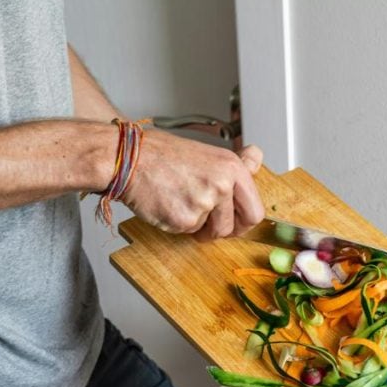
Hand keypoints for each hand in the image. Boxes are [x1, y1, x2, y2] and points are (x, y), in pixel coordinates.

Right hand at [120, 129, 264, 239]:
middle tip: (209, 224)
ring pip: (212, 232)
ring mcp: (204, 203)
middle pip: (236, 227)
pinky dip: (178, 224)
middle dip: (224, 230)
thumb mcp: (208, 154)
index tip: (236, 222)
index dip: (245, 221)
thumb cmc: (163, 155)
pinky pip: (189, 232)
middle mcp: (222, 185)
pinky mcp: (184, 219)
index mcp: (232, 168)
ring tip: (182, 204)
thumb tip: (256, 158)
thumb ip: (236, 164)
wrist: (129, 158)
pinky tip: (168, 204)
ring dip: (199, 227)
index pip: (255, 210)